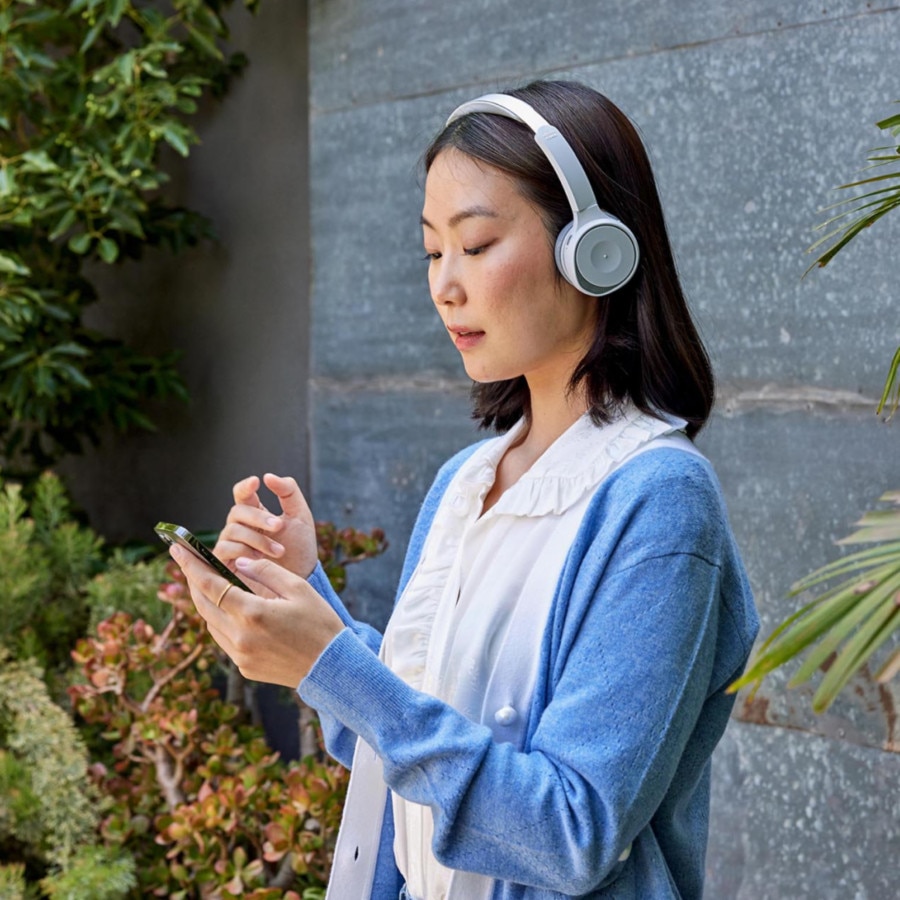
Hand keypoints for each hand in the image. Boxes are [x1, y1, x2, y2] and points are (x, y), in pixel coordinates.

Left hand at [169, 544, 343, 687]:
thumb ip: (266, 572)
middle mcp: (240, 637)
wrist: (332, 668)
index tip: (177, 548)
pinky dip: (221, 621)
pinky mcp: (244, 668)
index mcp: (252, 614)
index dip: (191, 565)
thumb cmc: (320, 623)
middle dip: (193, 581)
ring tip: (208, 583)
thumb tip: (241, 563)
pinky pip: (224, 640)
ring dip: (207, 602)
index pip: (211, 585)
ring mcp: (240, 656)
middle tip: (188, 561)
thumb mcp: (298, 588)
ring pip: (211, 623)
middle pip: (203, 604)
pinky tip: (229, 610)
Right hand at [214, 473, 318, 593]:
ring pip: (232, 530)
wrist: (301, 581)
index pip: (242, 494)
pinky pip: (225, 550)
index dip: (245, 486)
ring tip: (280, 551)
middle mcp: (241, 527)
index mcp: (256, 513)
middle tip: (279, 526)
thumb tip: (267, 476)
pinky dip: (244, 552)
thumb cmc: (300, 549)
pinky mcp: (227, 564)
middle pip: (237, 511)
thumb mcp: (300, 517)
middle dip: (258, 517)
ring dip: (257, 538)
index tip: (256, 482)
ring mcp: (232, 545)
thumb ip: (288, 492)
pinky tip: (260, 560)